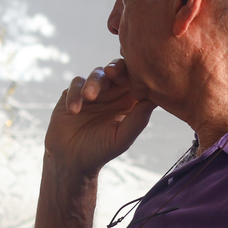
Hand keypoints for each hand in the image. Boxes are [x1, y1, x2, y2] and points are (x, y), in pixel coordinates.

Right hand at [46, 60, 156, 176]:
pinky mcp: (74, 92)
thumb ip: (138, 120)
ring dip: (93, 83)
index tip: (134, 79)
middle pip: (119, 70)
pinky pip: (76, 84)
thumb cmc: (101, 150)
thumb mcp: (122, 138)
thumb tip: (155, 100)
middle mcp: (114, 93)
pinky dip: (75, 94)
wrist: (71, 158)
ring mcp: (94, 91)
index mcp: (130, 102)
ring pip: (98, 74)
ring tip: (89, 97)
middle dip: (116, 68)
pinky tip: (74, 110)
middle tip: (111, 72)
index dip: (137, 74)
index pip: (138, 81)